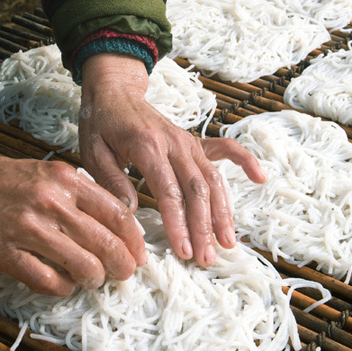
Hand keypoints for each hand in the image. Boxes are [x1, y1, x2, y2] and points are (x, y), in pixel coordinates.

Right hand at [0, 121, 145, 295]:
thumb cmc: (0, 179)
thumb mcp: (46, 172)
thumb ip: (79, 193)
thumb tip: (116, 223)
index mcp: (66, 179)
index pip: (119, 215)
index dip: (135, 241)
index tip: (137, 254)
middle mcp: (52, 201)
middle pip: (107, 244)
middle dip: (122, 266)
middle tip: (123, 274)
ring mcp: (29, 228)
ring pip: (84, 267)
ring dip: (94, 279)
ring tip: (90, 279)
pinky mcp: (7, 253)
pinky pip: (50, 282)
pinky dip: (64, 288)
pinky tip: (62, 283)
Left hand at [79, 53, 265, 266]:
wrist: (114, 91)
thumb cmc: (100, 123)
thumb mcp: (92, 152)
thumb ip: (111, 182)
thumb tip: (131, 214)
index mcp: (147, 146)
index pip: (169, 192)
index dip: (179, 224)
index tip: (184, 251)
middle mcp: (173, 143)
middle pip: (197, 190)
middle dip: (204, 227)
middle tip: (206, 259)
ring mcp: (187, 142)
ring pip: (212, 178)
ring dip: (222, 212)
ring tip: (227, 243)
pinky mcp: (193, 142)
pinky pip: (224, 150)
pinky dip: (244, 161)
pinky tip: (259, 177)